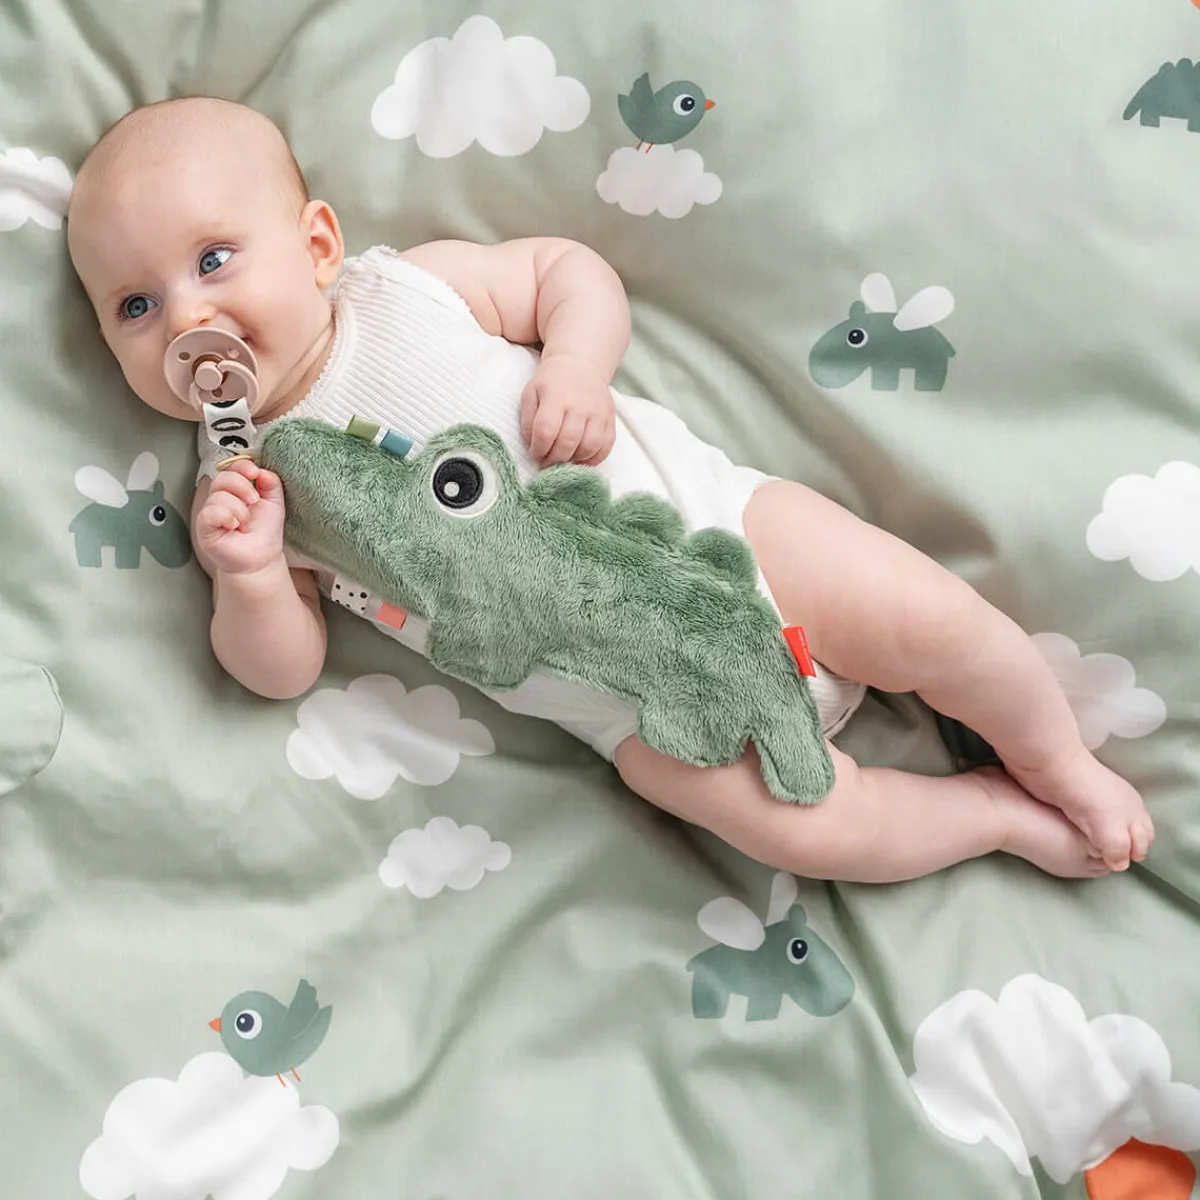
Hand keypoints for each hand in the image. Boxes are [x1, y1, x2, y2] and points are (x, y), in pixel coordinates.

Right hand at [195, 460, 286, 575]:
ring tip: (246, 523)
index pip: (231, 468)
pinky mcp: (204, 527)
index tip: (255, 473)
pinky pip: (209, 512)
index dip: (242, 466)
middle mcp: (220, 498)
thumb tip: (262, 470)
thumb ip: (271, 483)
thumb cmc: (264, 533)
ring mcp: (211, 512)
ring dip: (239, 509)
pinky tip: (234, 526)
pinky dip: (226, 516)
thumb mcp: (274, 503)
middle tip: (254, 501)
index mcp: (236, 490)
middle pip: (222, 477)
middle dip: (242, 486)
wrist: (261, 559)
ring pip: (218, 496)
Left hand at [520, 355, 615, 466]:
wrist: (580, 364)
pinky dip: (594, 459)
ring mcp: (598, 412)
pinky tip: (581, 460)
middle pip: (567, 442)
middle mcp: (579, 404)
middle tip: (548, 463)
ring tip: (564, 461)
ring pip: (589, 447)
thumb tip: (534, 445)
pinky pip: (606, 446)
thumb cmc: (551, 382)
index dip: (539, 448)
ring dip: (574, 461)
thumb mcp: (530, 393)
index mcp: (556, 396)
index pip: (546, 430)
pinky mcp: (610, 419)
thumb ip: (528, 420)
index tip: (535, 453)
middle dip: (554, 459)